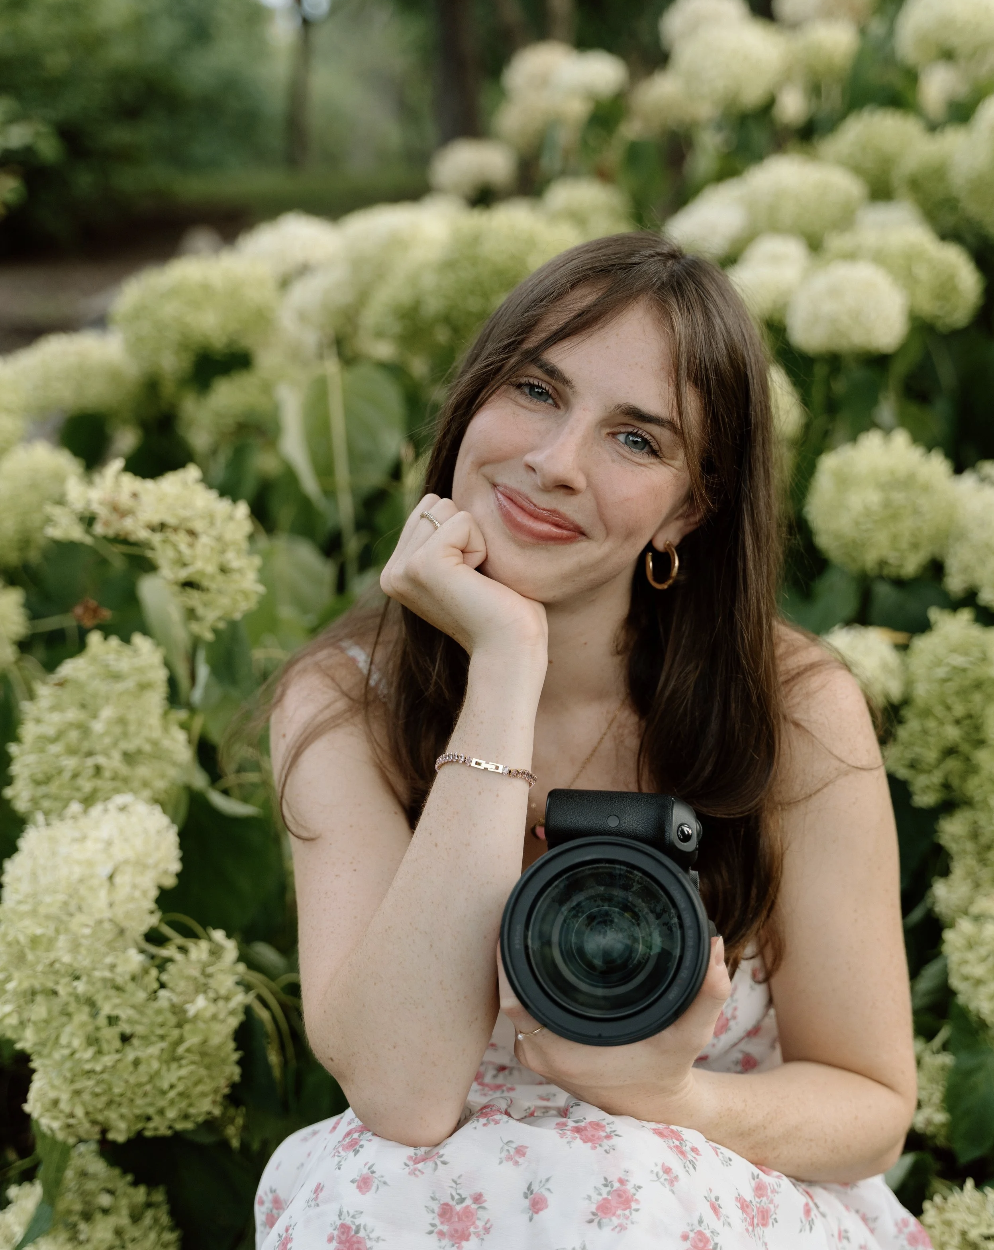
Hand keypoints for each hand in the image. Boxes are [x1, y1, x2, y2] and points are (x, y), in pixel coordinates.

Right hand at [380, 494, 547, 659]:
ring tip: (475, 580)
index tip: (469, 577)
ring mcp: (402, 570)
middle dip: (467, 533)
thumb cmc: (501, 608)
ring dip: (474, 540)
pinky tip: (478, 581)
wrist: (510, 647)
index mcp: (396, 572)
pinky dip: (481, 546)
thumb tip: (439, 500)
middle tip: (474, 579)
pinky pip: (462, 521)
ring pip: (446, 508)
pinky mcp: (422, 565)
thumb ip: (443, 537)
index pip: (430, 508)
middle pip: (435, 504)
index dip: (463, 535)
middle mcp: (391, 573)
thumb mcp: (462, 566)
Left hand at [496, 936, 730, 1124]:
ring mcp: (536, 1054)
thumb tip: (717, 950)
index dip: (506, 960)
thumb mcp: (691, 1036)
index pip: (513, 998)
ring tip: (525, 923)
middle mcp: (539, 1053)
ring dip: (517, 966)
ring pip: (511, 1000)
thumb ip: (707, 995)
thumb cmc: (666, 1071)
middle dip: (511, 951)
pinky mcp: (540, 1051)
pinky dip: (525, 984)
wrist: (655, 1107)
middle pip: (506, 992)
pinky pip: (520, 1011)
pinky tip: (533, 955)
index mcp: (561, 1049)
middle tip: (522, 909)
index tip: (514, 922)